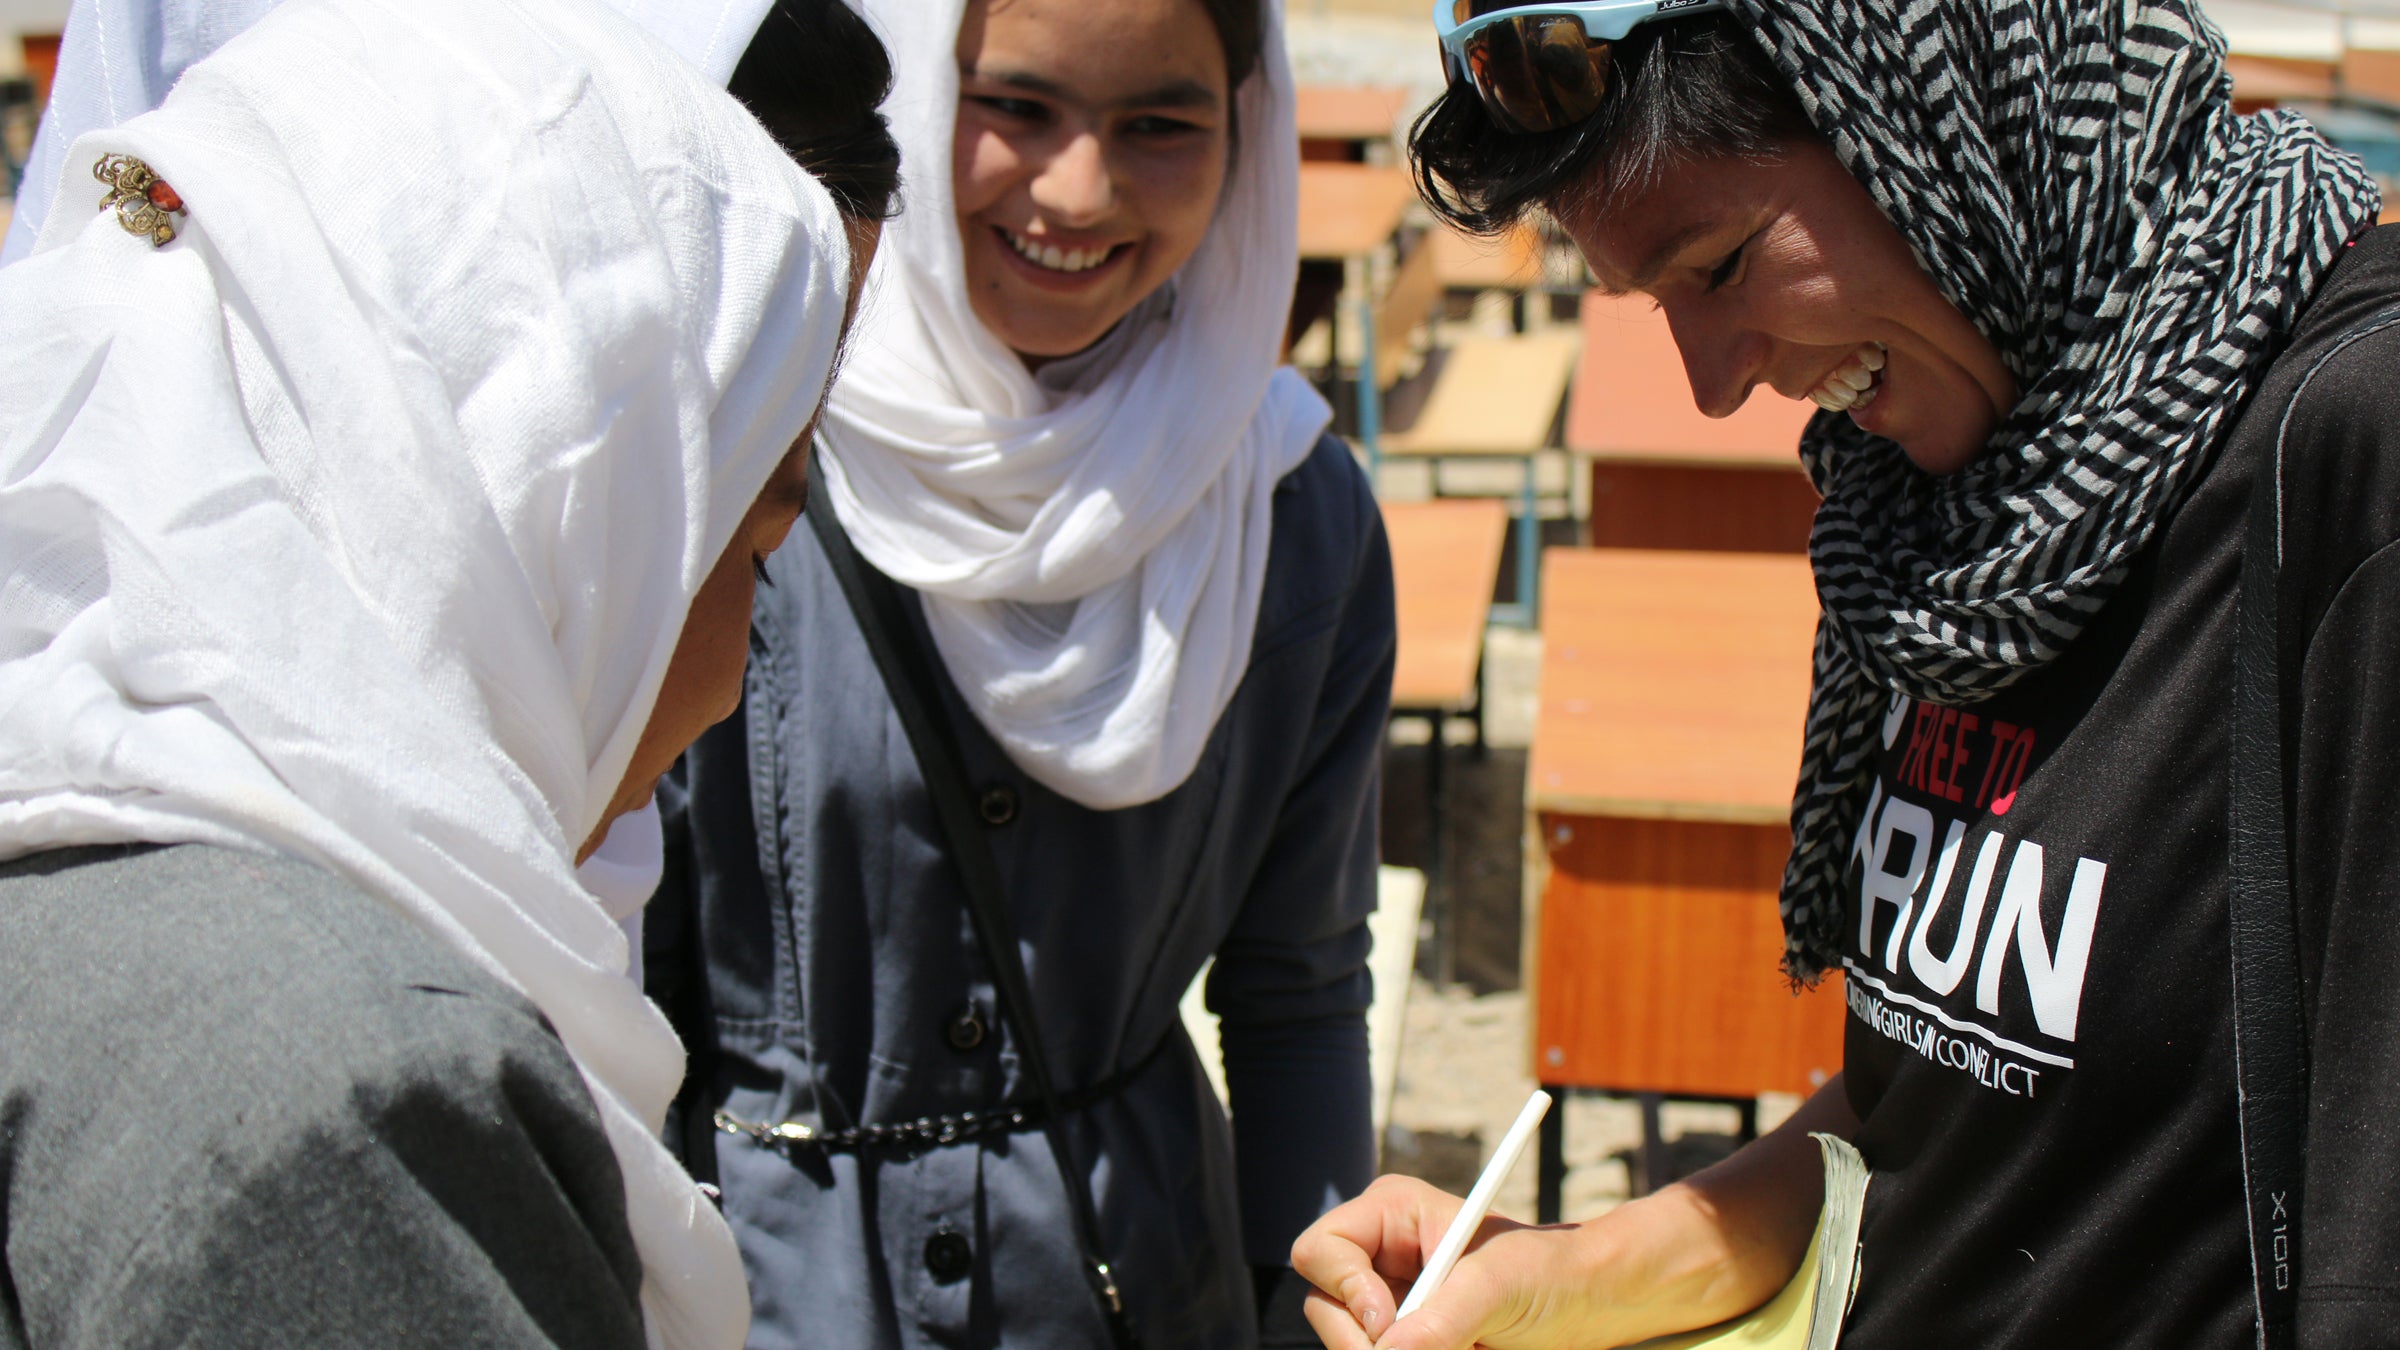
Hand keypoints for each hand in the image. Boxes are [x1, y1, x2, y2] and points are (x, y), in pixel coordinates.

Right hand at [1290, 1175, 1590, 1349]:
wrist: (1587, 1306)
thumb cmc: (1550, 1272)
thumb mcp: (1500, 1285)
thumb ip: (1444, 1316)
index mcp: (1390, 1215)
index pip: (1322, 1249)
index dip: (1345, 1288)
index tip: (1385, 1323)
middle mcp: (1378, 1257)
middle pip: (1325, 1307)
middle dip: (1363, 1342)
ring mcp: (1388, 1303)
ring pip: (1351, 1346)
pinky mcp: (1403, 1340)